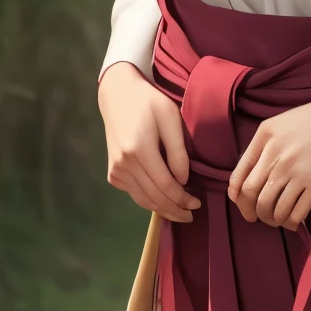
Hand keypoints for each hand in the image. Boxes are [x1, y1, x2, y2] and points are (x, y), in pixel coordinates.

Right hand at [98, 62, 199, 222]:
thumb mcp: (170, 118)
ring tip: (180, 213)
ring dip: (162, 209)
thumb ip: (178, 151)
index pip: (164, 186)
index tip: (197, 204)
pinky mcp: (112, 173)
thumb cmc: (148, 103)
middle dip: (175, 209)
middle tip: (192, 214)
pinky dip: (149, 200)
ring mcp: (115, 170)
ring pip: (142, 200)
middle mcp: (124, 164)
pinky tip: (163, 200)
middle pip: (153, 198)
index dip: (182, 199)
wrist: (117, 96)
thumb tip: (183, 181)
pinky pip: (134, 193)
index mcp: (139, 150)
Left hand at [228, 92, 310, 230]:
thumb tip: (254, 173)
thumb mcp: (285, 122)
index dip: (237, 196)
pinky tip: (293, 221)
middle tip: (256, 218)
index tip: (241, 205)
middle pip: (252, 193)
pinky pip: (296, 211)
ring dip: (271, 219)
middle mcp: (277, 153)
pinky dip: (291, 221)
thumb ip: (267, 144)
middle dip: (251, 211)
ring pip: (272, 206)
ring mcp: (296, 169)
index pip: (240, 174)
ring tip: (277, 220)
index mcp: (265, 135)